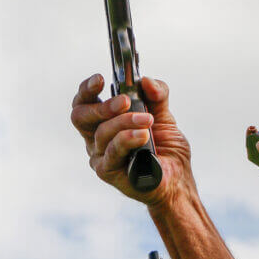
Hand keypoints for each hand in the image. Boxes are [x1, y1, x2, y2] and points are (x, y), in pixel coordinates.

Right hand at [70, 74, 191, 204]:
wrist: (177, 179)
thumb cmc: (165, 149)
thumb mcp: (164, 115)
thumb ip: (157, 95)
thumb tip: (147, 81)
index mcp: (102, 122)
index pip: (84, 102)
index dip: (87, 89)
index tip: (100, 79)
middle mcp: (96, 138)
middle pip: (81, 116)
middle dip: (103, 105)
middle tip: (125, 101)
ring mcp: (99, 156)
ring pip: (102, 133)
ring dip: (125, 122)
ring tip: (147, 120)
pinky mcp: (107, 172)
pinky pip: (112, 152)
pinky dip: (127, 139)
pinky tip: (142, 135)